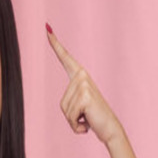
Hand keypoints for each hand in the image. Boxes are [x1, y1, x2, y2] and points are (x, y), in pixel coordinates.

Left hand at [46, 24, 121, 145]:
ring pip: (65, 110)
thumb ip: (72, 98)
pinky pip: (70, 116)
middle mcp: (82, 76)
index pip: (65, 58)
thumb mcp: (80, 105)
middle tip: (87, 116)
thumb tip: (80, 99)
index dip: (55, 44)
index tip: (47, 28)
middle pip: (62, 102)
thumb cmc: (94, 118)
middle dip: (71, 116)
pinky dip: (76, 126)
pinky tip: (87, 125)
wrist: (111, 129)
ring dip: (74, 121)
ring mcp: (84, 84)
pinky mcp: (85, 96)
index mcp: (80, 76)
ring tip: (88, 118)